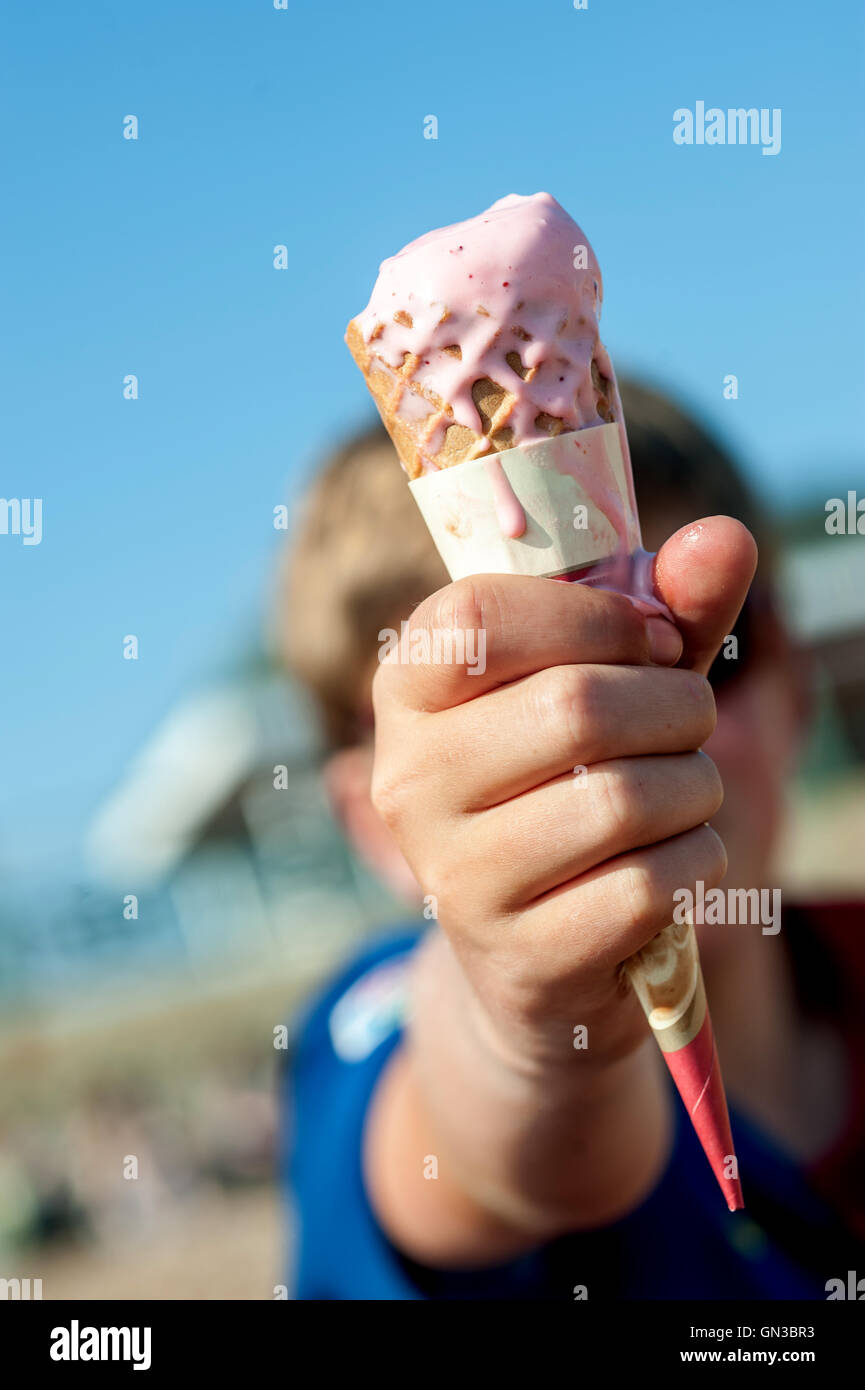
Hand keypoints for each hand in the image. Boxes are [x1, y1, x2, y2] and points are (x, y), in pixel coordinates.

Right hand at [371, 517, 756, 1068]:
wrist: (538, 952)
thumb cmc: (573, 783)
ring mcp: (454, 876)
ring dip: (695, 787)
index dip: (596, 616)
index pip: (479, 614)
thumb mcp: (610, 686)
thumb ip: (665, 609)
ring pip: (623, 799)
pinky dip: (696, 862)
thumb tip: (727, 536)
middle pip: (575, 706)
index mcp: (407, 690)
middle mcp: (409, 781)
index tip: (652, 642)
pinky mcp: (518, 956)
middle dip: (677, 705)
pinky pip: (648, 884)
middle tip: (689, 720)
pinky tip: (674, 862)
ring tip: (683, 793)